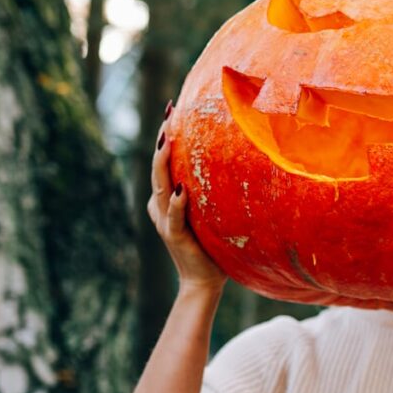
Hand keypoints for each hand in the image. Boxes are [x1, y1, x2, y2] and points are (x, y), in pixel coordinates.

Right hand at [147, 118, 226, 292]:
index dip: (165, 138)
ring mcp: (165, 221)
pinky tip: (181, 189)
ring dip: (163, 163)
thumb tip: (234, 166)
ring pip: (160, 186)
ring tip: (166, 139)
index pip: (163, 164)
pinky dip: (177, 203)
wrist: (204, 281)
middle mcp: (160, 208)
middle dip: (162, 140)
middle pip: (157, 168)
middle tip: (168, 114)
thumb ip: (212, 194)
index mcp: (166, 201)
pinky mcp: (175, 236)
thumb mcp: (211, 214)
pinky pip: (174, 217)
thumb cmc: (212, 247)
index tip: (172, 111)